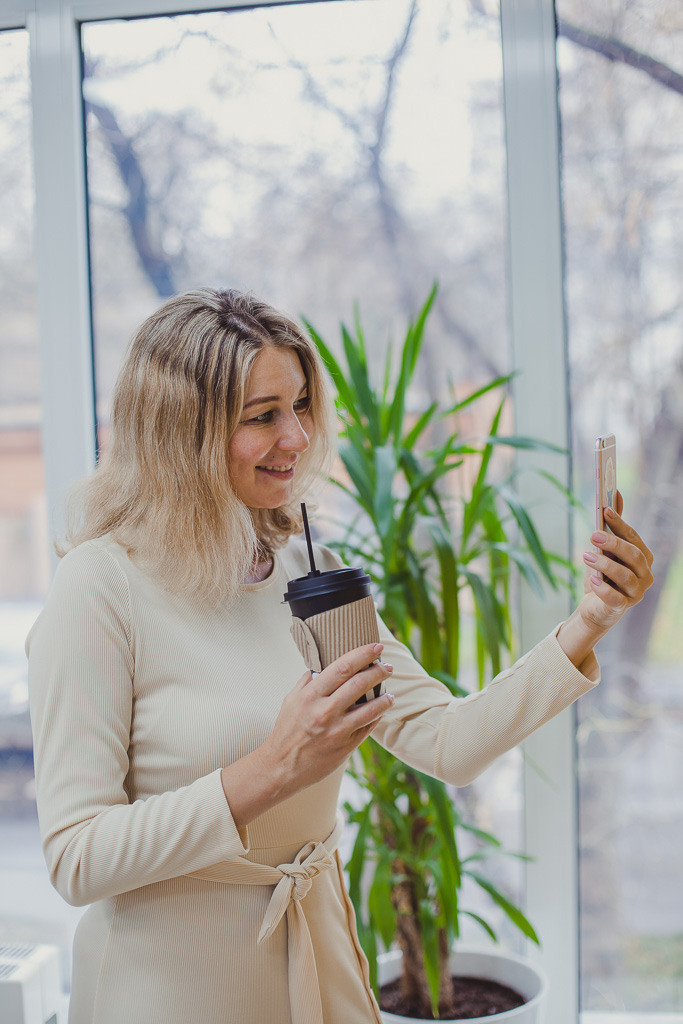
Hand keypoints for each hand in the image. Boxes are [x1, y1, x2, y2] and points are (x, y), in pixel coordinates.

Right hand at [261, 643, 394, 799]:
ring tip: (390, 693)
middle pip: (360, 683)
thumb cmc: (286, 731)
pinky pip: (368, 727)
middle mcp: (325, 711)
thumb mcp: (291, 701)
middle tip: (388, 667)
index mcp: (311, 695)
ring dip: (385, 698)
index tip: (376, 647)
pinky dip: (377, 716)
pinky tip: (381, 711)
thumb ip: (308, 682)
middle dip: (378, 671)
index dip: (363, 654)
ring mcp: (338, 730)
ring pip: (371, 708)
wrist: (281, 767)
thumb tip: (322, 666)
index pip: (342, 667)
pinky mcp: (346, 746)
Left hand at [580, 490, 653, 634]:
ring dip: (605, 564)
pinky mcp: (623, 607)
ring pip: (625, 576)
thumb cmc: (602, 575)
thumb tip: (616, 494)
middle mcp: (645, 575)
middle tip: (594, 534)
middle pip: (634, 556)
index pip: (633, 538)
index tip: (605, 510)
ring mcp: (636, 593)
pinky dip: (604, 589)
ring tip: (586, 555)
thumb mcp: (604, 551)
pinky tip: (592, 581)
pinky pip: (616, 598)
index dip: (620, 523)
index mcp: (643, 558)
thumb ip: (612, 527)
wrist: (594, 607)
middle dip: (614, 543)